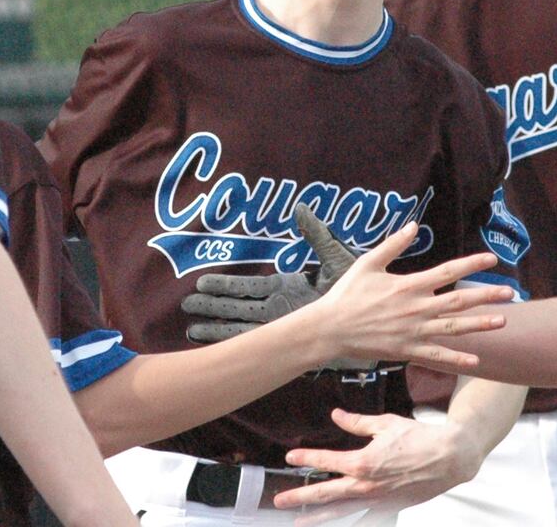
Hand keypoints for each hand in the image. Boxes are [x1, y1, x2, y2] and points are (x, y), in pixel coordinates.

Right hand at [180, 205, 362, 344]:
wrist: (370, 317)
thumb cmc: (354, 289)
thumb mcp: (333, 256)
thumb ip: (316, 234)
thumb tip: (300, 208)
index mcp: (285, 289)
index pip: (248, 288)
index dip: (225, 285)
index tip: (201, 283)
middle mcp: (277, 308)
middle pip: (236, 307)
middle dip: (213, 306)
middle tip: (186, 304)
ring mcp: (280, 325)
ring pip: (240, 325)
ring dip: (216, 326)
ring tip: (190, 329)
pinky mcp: (286, 340)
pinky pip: (255, 343)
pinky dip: (234, 344)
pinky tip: (215, 347)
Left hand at [273, 408, 480, 519]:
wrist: (450, 457)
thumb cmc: (420, 438)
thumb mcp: (385, 424)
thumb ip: (357, 423)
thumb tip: (337, 415)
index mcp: (363, 462)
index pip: (326, 461)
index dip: (306, 458)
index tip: (290, 457)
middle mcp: (366, 486)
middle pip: (325, 494)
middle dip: (299, 497)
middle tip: (279, 501)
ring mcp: (377, 500)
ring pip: (341, 512)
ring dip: (318, 517)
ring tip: (299, 522)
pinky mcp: (389, 507)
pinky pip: (364, 519)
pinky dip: (349, 522)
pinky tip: (338, 524)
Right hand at [305, 220, 508, 371]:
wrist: (330, 329)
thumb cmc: (347, 294)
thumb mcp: (368, 263)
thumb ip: (393, 245)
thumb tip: (413, 226)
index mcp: (409, 285)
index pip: (448, 272)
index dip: (471, 265)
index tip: (492, 260)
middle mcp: (416, 308)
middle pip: (459, 301)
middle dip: (487, 296)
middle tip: (510, 293)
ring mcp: (414, 331)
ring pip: (454, 328)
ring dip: (480, 325)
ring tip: (503, 321)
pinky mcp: (407, 350)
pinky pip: (437, 356)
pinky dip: (457, 358)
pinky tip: (476, 361)